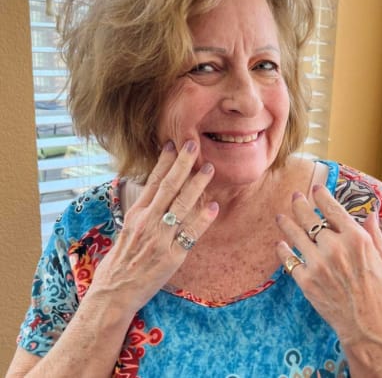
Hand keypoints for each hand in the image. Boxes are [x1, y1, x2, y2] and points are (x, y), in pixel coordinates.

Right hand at [88, 140, 218, 316]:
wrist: (113, 294)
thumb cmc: (119, 262)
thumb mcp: (127, 230)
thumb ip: (143, 212)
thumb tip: (157, 194)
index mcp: (136, 214)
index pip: (153, 181)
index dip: (164, 161)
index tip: (173, 143)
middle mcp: (148, 222)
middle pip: (169, 186)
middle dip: (183, 163)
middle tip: (194, 144)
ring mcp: (161, 238)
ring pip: (182, 205)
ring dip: (197, 185)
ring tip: (209, 168)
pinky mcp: (172, 256)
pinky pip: (191, 234)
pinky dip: (203, 219)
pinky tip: (213, 206)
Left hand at [275, 185, 381, 351]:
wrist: (370, 330)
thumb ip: (374, 234)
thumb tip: (370, 212)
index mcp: (356, 239)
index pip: (333, 208)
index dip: (321, 196)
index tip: (315, 189)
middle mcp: (335, 247)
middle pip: (310, 218)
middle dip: (300, 204)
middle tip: (295, 196)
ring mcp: (318, 264)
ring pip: (295, 235)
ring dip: (286, 223)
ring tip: (280, 216)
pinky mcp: (306, 281)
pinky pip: (289, 260)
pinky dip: (283, 250)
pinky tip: (281, 244)